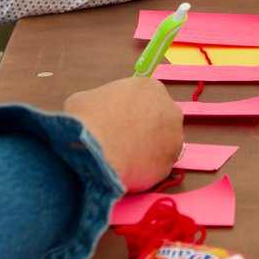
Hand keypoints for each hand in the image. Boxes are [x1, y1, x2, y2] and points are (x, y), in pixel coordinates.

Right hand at [63, 76, 183, 192]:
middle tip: (124, 140)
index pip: (146, 98)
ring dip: (148, 149)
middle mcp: (169, 109)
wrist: (93, 151)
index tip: (119, 121)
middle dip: (145, 128)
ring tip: (124, 158)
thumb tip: (96, 112)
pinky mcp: (170, 163)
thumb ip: (99, 103)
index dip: (131, 110)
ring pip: (162, 143)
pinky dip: (145, 169)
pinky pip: (157, 165)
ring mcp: (174, 137)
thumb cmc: (87, 119)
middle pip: (159, 119)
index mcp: (150, 87)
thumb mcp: (84, 99)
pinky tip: (128, 171)